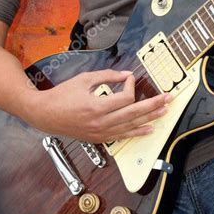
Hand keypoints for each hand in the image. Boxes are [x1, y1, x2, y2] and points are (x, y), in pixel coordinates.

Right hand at [26, 69, 173, 142]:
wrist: (44, 114)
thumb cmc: (63, 95)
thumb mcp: (84, 79)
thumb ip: (108, 76)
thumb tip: (127, 75)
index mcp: (97, 107)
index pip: (125, 98)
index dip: (131, 86)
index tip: (129, 78)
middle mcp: (101, 123)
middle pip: (134, 114)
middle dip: (154, 105)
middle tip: (169, 98)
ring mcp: (101, 133)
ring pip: (131, 126)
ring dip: (150, 119)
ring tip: (164, 112)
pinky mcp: (99, 138)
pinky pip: (122, 136)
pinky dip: (137, 132)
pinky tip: (149, 129)